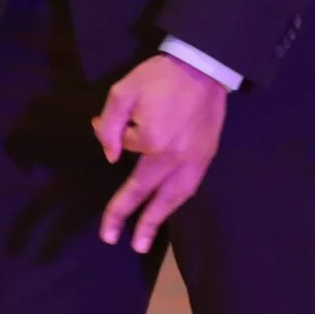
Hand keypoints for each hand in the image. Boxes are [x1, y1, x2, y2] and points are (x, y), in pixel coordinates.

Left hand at [92, 54, 228, 253]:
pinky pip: (190, 187)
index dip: (117, 174)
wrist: (203, 66)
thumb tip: (110, 156)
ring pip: (175, 198)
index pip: (129, 171)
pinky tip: (168, 209)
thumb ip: (110, 125)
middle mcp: (175, 159)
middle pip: (154, 198)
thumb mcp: (123, 92)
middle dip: (140, 223)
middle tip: (130, 247)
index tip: (108, 213)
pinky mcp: (207, 156)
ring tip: (146, 240)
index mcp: (153, 143)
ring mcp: (194, 160)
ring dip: (160, 219)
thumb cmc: (160, 77)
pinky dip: (177, 202)